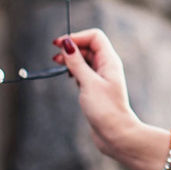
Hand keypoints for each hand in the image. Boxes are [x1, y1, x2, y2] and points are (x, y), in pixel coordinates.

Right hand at [51, 28, 141, 156]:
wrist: (115, 132)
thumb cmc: (105, 109)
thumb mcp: (88, 83)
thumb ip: (77, 63)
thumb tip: (67, 44)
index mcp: (110, 61)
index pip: (95, 37)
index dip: (76, 37)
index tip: (58, 44)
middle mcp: (107, 66)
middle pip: (89, 46)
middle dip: (71, 48)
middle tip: (55, 58)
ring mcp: (102, 77)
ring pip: (85, 59)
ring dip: (72, 59)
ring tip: (58, 65)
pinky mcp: (96, 88)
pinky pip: (85, 72)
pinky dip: (75, 70)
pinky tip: (69, 77)